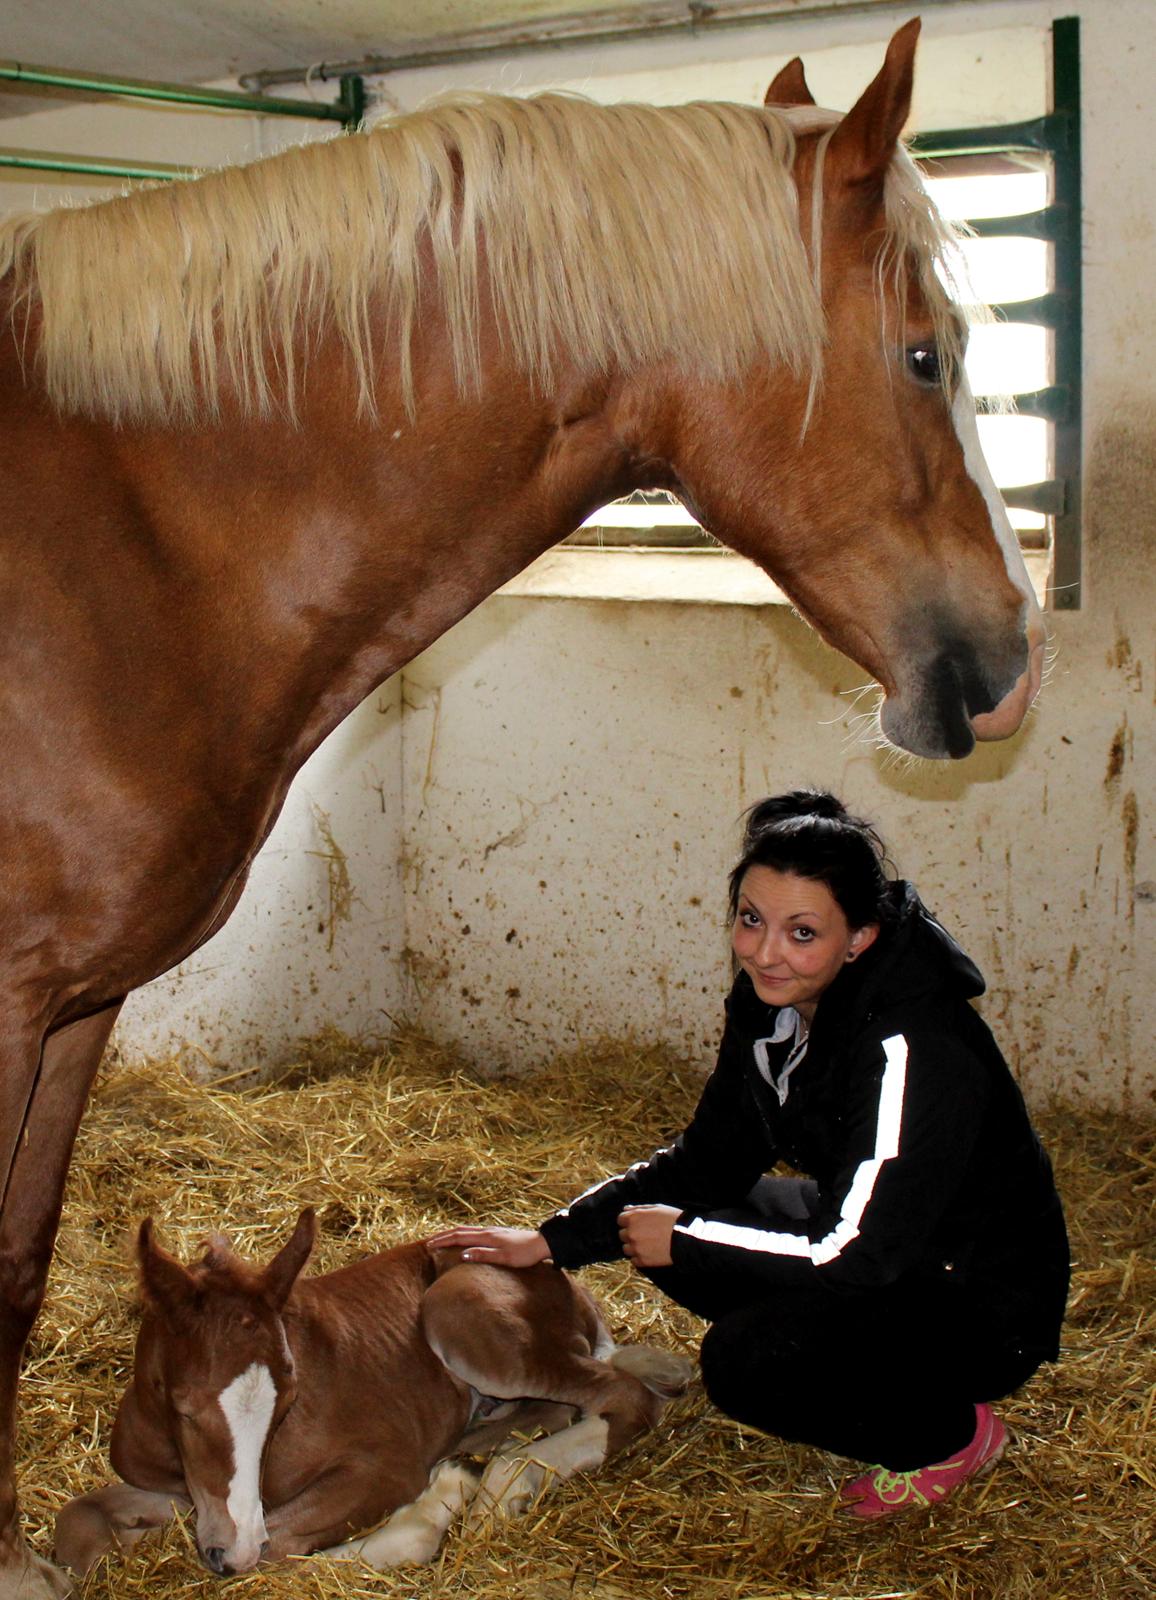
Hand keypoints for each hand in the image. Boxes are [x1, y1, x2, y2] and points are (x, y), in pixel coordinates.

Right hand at [423, 1225, 550, 1268]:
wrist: (540, 1244)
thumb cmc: (523, 1254)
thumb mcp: (504, 1258)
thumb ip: (483, 1255)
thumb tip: (462, 1255)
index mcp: (486, 1236)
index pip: (459, 1237)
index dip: (443, 1240)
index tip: (429, 1245)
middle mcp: (487, 1231)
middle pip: (460, 1231)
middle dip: (444, 1235)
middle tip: (429, 1242)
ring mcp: (492, 1231)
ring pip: (467, 1230)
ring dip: (452, 1234)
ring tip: (442, 1239)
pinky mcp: (497, 1234)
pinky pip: (474, 1232)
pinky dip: (463, 1235)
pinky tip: (465, 1240)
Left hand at [617, 1205, 679, 1268]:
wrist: (685, 1238)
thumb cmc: (673, 1220)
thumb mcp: (656, 1208)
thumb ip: (639, 1208)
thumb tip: (626, 1209)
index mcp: (633, 1218)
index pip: (620, 1219)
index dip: (629, 1221)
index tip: (638, 1223)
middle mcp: (631, 1233)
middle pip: (622, 1234)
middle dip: (631, 1233)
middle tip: (645, 1234)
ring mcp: (635, 1248)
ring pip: (626, 1248)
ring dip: (634, 1246)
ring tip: (648, 1244)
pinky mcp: (642, 1261)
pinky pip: (634, 1260)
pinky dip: (640, 1257)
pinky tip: (650, 1252)